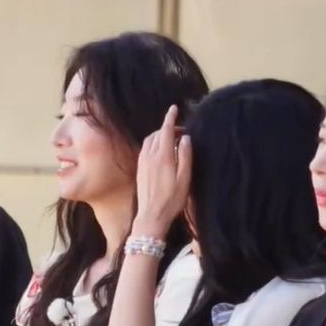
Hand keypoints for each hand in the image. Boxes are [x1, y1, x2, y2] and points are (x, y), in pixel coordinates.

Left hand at [133, 104, 192, 238]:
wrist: (151, 216)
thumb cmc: (172, 200)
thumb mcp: (184, 179)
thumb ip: (185, 156)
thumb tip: (185, 138)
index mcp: (163, 157)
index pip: (166, 130)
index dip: (170, 118)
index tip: (174, 108)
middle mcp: (150, 156)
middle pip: (158, 133)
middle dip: (168, 127)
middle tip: (181, 131)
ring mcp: (142, 162)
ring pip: (150, 140)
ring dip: (159, 135)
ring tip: (171, 139)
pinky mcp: (139, 168)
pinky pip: (145, 148)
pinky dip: (153, 143)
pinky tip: (160, 150)